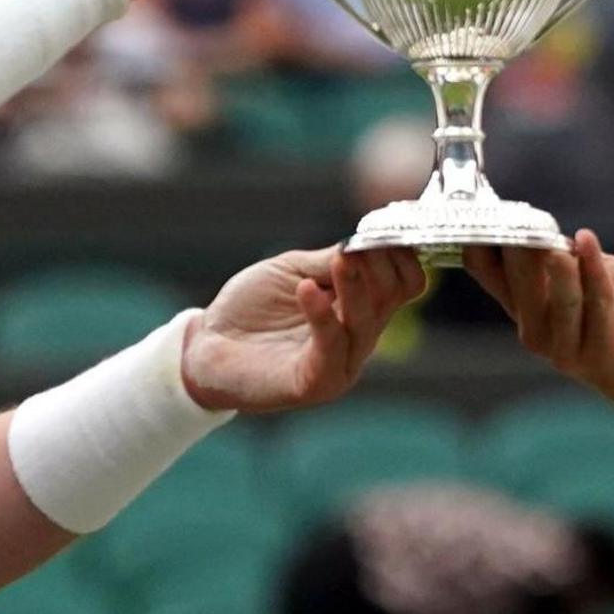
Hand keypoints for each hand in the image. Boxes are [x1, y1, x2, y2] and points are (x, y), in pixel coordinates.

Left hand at [181, 246, 427, 414]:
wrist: (208, 347)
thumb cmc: (251, 308)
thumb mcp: (295, 271)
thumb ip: (331, 262)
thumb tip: (367, 241)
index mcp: (360, 308)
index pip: (405, 283)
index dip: (400, 255)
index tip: (385, 230)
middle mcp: (359, 337)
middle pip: (392, 298)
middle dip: (381, 266)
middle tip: (361, 244)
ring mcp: (341, 363)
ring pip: (366, 321)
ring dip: (356, 286)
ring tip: (343, 260)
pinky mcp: (316, 383)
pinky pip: (330, 347)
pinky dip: (321, 315)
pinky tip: (306, 289)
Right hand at [466, 229, 613, 414]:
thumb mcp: (584, 276)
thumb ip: (562, 256)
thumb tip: (542, 226)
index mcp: (523, 306)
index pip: (484, 267)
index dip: (482, 236)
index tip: (489, 204)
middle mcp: (534, 330)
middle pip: (517, 282)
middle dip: (519, 248)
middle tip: (521, 218)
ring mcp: (565, 347)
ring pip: (557, 299)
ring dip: (557, 269)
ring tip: (555, 244)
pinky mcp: (601, 352)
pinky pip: (598, 304)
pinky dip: (594, 271)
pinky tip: (588, 241)